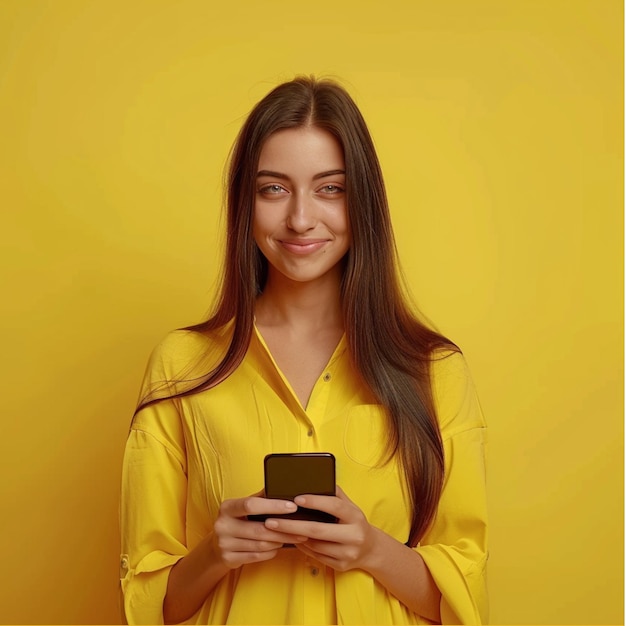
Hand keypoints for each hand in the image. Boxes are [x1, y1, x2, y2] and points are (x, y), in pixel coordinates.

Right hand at [212, 491, 307, 569]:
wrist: (217, 545)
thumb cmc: (237, 520)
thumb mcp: (243, 506)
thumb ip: (261, 497)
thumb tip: (283, 486)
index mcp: (227, 507)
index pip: (251, 505)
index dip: (273, 506)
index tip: (292, 507)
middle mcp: (222, 525)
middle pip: (259, 529)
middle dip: (283, 529)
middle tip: (301, 529)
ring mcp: (224, 543)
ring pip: (260, 544)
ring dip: (279, 541)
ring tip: (291, 537)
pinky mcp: (228, 559)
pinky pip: (256, 556)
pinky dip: (271, 552)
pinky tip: (278, 547)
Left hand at [264, 486, 378, 572]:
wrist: (370, 549)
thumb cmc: (354, 521)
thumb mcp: (350, 505)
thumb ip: (334, 493)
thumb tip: (315, 479)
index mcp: (355, 516)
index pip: (334, 506)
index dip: (315, 501)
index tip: (296, 498)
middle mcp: (353, 535)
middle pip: (317, 530)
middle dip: (291, 525)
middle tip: (271, 521)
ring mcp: (347, 553)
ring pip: (314, 545)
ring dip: (293, 537)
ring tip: (277, 529)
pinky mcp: (341, 565)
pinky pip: (316, 556)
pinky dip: (302, 547)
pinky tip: (291, 539)